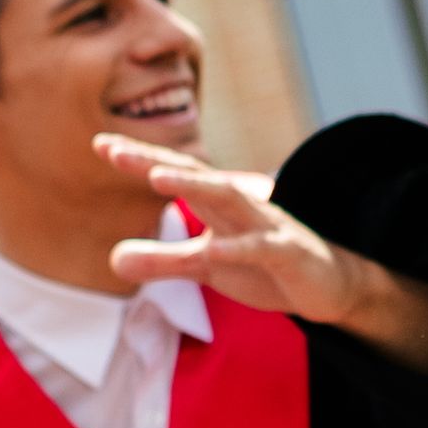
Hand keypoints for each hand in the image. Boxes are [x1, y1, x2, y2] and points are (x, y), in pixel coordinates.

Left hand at [95, 136, 358, 318]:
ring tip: (156, 177)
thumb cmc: (263, 266)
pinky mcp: (288, 253)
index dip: (140, 158)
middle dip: (155, 160)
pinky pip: (261, 247)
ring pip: (228, 197)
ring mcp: (266, 225)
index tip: (100, 143)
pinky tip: (213, 249)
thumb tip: (113, 260)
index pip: (175, 172)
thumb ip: (163, 261)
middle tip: (115, 150)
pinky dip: (238, 248)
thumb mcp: (205, 266)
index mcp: (217, 205)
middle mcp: (240, 205)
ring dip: (192, 185)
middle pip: (195, 174)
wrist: (327, 284)